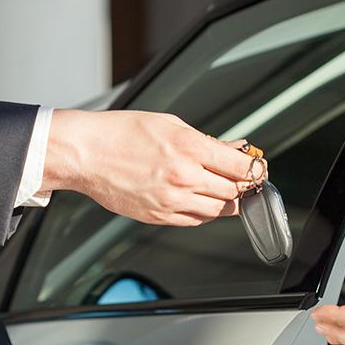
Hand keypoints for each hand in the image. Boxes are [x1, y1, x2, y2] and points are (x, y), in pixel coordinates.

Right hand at [42, 109, 258, 225]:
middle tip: (242, 180)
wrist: (86, 153)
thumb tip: (233, 150)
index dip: (255, 170)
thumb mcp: (170, 124)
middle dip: (242, 186)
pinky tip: (200, 199)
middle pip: (234, 191)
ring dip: (225, 201)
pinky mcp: (159, 216)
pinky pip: (195, 220)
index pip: (241, 168)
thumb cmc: (122, 133)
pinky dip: (204, 212)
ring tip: (222, 189)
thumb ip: (205, 141)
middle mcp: (184, 177)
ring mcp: (172, 200)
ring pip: (218, 210)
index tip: (257, 170)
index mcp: (190, 148)